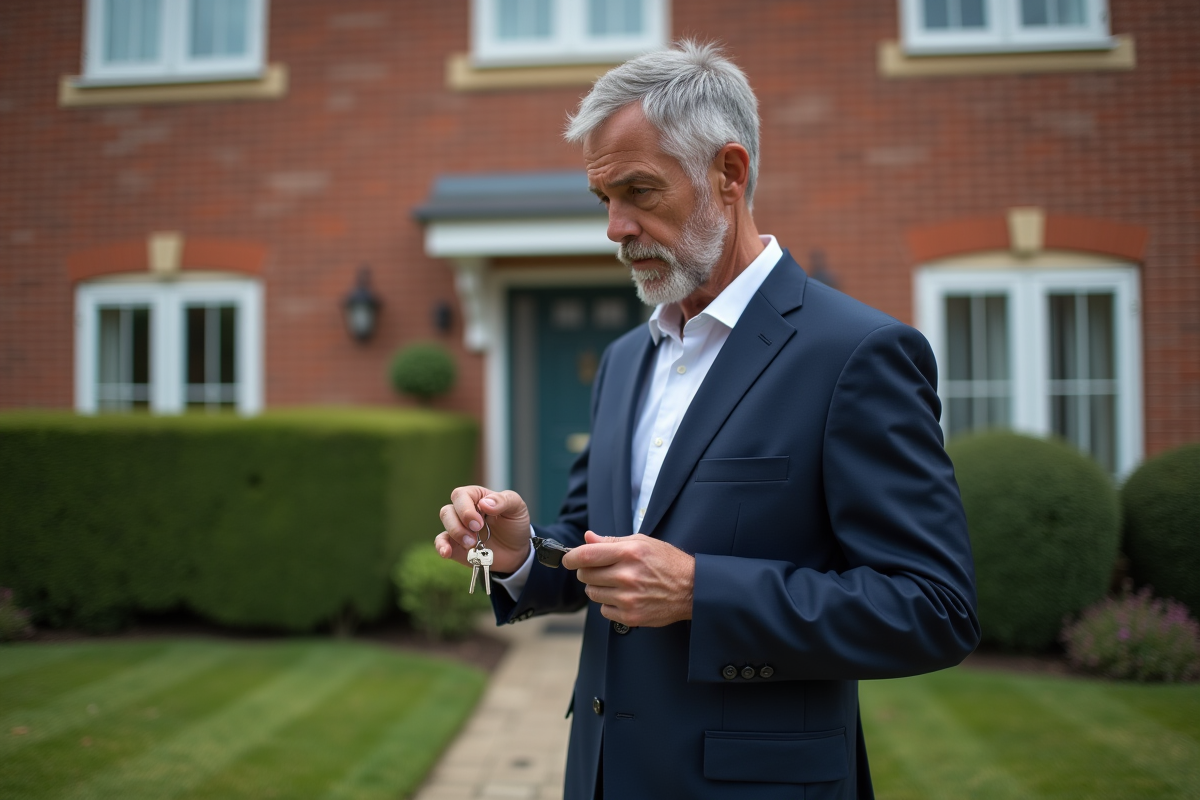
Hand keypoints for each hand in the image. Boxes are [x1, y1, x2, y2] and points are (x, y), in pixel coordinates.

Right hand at [435, 486, 531, 574]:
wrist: (516, 551)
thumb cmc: (514, 524)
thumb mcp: (517, 508)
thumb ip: (504, 501)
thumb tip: (484, 503)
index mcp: (477, 497)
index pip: (460, 495)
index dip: (465, 509)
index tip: (478, 523)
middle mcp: (464, 511)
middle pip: (448, 510)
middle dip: (459, 524)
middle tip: (476, 533)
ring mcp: (459, 528)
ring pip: (445, 524)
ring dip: (456, 534)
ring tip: (471, 545)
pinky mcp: (456, 545)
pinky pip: (441, 542)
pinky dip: (441, 546)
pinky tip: (446, 552)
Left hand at [563, 532, 694, 627]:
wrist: (692, 589)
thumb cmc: (668, 563)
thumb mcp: (643, 542)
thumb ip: (612, 541)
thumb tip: (588, 538)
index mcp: (629, 553)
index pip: (586, 555)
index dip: (571, 558)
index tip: (568, 559)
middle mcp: (627, 575)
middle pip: (585, 575)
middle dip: (587, 572)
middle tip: (600, 570)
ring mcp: (628, 598)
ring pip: (592, 594)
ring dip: (597, 588)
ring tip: (615, 583)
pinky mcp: (631, 616)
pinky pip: (604, 610)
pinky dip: (609, 604)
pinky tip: (623, 597)